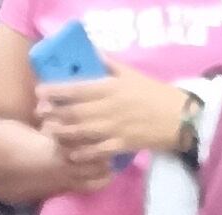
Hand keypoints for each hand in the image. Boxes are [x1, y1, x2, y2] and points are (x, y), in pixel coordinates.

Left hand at [38, 70, 192, 163]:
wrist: (181, 118)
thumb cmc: (155, 93)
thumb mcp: (130, 73)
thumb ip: (108, 64)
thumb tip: (90, 54)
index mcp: (109, 87)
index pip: (75, 88)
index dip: (55, 91)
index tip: (41, 92)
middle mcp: (109, 108)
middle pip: (74, 112)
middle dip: (54, 114)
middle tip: (40, 114)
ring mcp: (116, 128)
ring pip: (83, 132)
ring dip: (64, 133)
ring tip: (50, 133)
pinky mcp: (125, 145)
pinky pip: (99, 151)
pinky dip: (84, 153)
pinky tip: (72, 154)